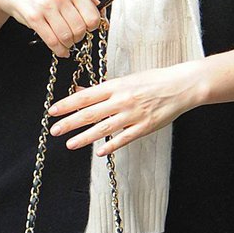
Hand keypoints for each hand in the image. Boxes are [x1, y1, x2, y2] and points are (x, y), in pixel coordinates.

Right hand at [0, 0, 101, 57]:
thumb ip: (85, 2)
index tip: (87, 28)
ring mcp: (46, 7)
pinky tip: (61, 50)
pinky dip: (59, 50)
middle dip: (79, 38)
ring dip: (68, 45)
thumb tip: (102, 15)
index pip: (92, 17)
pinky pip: (52, 41)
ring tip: (67, 43)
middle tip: (75, 37)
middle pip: (80, 29)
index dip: (91, 27)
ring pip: (66, 37)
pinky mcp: (34, 18)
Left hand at [49, 62, 207, 154]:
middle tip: (54, 130)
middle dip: (70, 122)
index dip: (67, 104)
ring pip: (104, 128)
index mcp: (116, 86)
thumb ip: (103, 89)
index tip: (53, 111)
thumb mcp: (126, 80)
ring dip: (85, 137)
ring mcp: (133, 115)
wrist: (180, 86)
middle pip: (90, 113)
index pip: (86, 96)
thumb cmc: (152, 81)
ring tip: (70, 144)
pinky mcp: (144, 127)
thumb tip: (80, 91)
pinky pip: (124, 138)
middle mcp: (122, 100)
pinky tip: (99, 152)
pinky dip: (111, 145)